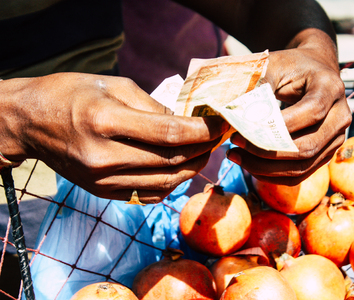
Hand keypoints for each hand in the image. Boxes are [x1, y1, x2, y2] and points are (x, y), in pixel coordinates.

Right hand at [0, 73, 228, 202]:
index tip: (221, 124)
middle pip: (172, 161)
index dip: (203, 130)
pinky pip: (150, 194)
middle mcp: (104, 158)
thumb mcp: (114, 86)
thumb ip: (154, 107)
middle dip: (204, 149)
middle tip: (219, 137)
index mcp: (105, 122)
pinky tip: (182, 167)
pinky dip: (173, 183)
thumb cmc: (71, 95)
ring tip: (206, 151)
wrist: (30, 122)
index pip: (170, 133)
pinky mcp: (102, 192)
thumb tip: (187, 123)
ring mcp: (102, 181)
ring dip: (193, 167)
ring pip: (166, 183)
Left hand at [227, 29, 351, 184]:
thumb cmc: (290, 66)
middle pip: (308, 146)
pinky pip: (300, 173)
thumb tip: (231, 113)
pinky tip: (249, 164)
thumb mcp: (273, 65)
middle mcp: (341, 115)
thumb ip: (257, 84)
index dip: (278, 126)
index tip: (242, 130)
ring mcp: (336, 138)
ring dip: (265, 167)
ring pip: (303, 165)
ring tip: (236, 156)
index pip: (311, 113)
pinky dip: (273, 174)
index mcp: (331, 87)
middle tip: (233, 146)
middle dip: (266, 152)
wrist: (313, 69)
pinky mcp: (326, 153)